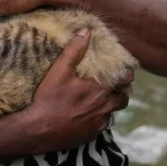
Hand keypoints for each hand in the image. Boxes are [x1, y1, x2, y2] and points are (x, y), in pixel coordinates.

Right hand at [10, 30, 128, 153]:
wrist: (39, 129)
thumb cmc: (49, 98)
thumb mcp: (59, 70)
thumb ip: (74, 50)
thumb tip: (86, 31)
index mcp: (101, 89)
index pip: (125, 80)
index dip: (127, 74)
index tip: (125, 71)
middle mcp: (105, 107)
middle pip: (123, 98)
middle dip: (121, 92)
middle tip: (114, 86)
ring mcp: (99, 122)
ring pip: (113, 112)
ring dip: (110, 106)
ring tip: (100, 100)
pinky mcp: (91, 134)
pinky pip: (102, 125)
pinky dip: (99, 118)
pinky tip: (87, 115)